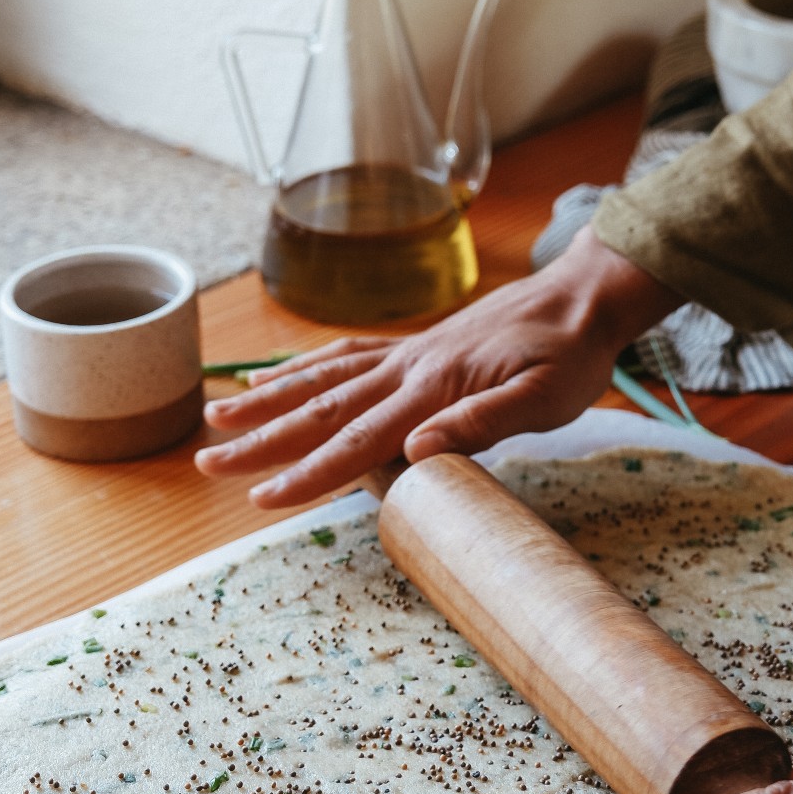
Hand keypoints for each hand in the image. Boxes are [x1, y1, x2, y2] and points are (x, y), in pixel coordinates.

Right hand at [195, 228, 679, 507]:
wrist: (585, 296)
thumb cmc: (570, 354)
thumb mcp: (545, 398)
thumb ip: (482, 423)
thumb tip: (417, 452)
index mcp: (434, 388)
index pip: (358, 441)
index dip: (307, 473)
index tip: (261, 498)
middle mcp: (408, 368)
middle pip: (322, 410)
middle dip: (262, 439)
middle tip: (207, 461)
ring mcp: (408, 354)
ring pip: (324, 379)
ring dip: (269, 399)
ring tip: (216, 414)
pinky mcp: (418, 347)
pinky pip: (348, 357)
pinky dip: (307, 368)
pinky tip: (283, 378)